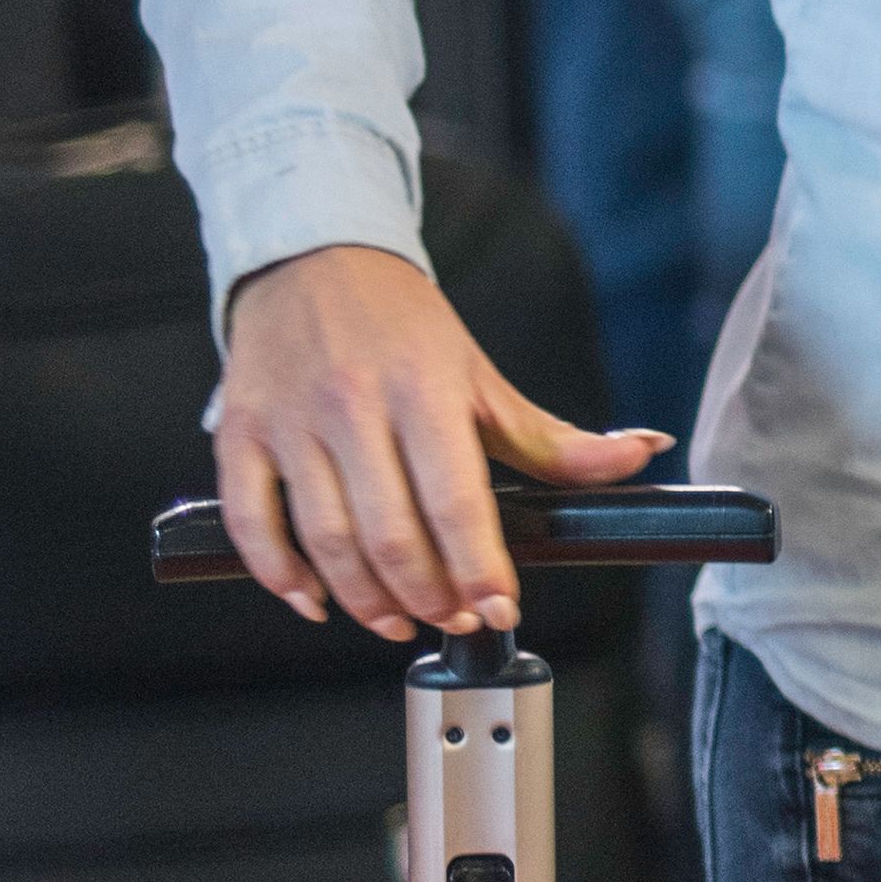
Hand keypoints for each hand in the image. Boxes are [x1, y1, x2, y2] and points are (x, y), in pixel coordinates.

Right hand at [207, 243, 663, 639]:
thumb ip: (553, 438)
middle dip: (427, 595)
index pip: (456, 500)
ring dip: (364, 599)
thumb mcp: (480, 376)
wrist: (312, 261)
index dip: (479, 568)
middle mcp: (352, 407)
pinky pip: (253, 523)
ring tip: (398, 620)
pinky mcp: (240, 435)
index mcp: (422, 390)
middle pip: (389, 534)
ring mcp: (290, 424)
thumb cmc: (401, 326)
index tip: (499, 608)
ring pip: (325, 539)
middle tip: (453, 618)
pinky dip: (281, 576)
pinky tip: (316, 601)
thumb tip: (640, 454)